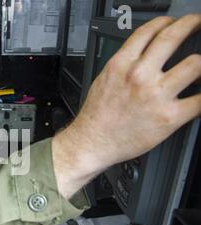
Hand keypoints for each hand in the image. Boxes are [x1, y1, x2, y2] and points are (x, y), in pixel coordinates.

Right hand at [53, 14, 200, 198]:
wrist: (92, 143)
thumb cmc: (96, 117)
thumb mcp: (104, 80)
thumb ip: (124, 64)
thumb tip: (143, 54)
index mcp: (121, 65)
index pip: (149, 31)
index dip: (165, 22)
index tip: (172, 23)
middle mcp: (139, 76)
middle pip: (173, 37)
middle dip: (191, 25)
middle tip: (196, 25)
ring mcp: (156, 95)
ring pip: (195, 64)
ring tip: (200, 66)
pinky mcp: (169, 117)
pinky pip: (200, 100)